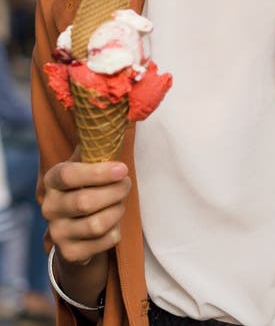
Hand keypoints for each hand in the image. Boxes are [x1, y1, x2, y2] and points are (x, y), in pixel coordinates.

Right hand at [42, 148, 130, 264]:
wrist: (74, 228)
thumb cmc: (85, 186)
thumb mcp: (85, 165)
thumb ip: (95, 146)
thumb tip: (115, 119)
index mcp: (52, 180)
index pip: (70, 175)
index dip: (98, 172)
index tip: (123, 168)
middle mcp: (49, 207)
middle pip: (86, 202)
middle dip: (115, 191)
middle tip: (127, 184)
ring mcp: (57, 233)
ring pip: (96, 224)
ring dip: (117, 211)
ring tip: (120, 202)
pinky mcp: (70, 253)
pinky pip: (103, 242)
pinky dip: (116, 231)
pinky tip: (113, 222)